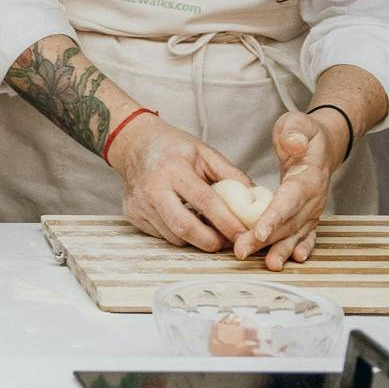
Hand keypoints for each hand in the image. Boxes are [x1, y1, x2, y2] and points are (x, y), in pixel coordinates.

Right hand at [109, 116, 252, 251]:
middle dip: (211, 241)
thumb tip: (255, 196)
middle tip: (229, 243)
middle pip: (185, 227)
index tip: (244, 234)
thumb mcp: (204, 152)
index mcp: (173, 169)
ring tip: (211, 231)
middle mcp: (153, 188)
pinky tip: (189, 223)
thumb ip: (230, 173)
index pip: (204, 201)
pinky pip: (162, 235)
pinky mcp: (133, 215)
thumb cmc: (173, 147)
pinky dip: (180, 235)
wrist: (134, 144)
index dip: (226, 221)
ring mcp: (140, 204)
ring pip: (174, 236)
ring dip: (197, 240)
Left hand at [234, 111, 339, 268]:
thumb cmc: (304, 134)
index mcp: (309, 177)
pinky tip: (293, 260)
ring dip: (280, 250)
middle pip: (289, 223)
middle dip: (266, 240)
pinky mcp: (309, 215)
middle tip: (242, 250)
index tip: (258, 232)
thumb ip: (295, 132)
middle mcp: (314, 198)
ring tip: (266, 264)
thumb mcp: (297, 124)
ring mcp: (313, 209)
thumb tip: (294, 143)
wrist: (322, 144)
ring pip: (295, 233)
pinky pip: (305, 235)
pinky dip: (300, 248)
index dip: (275, 217)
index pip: (290, 200)